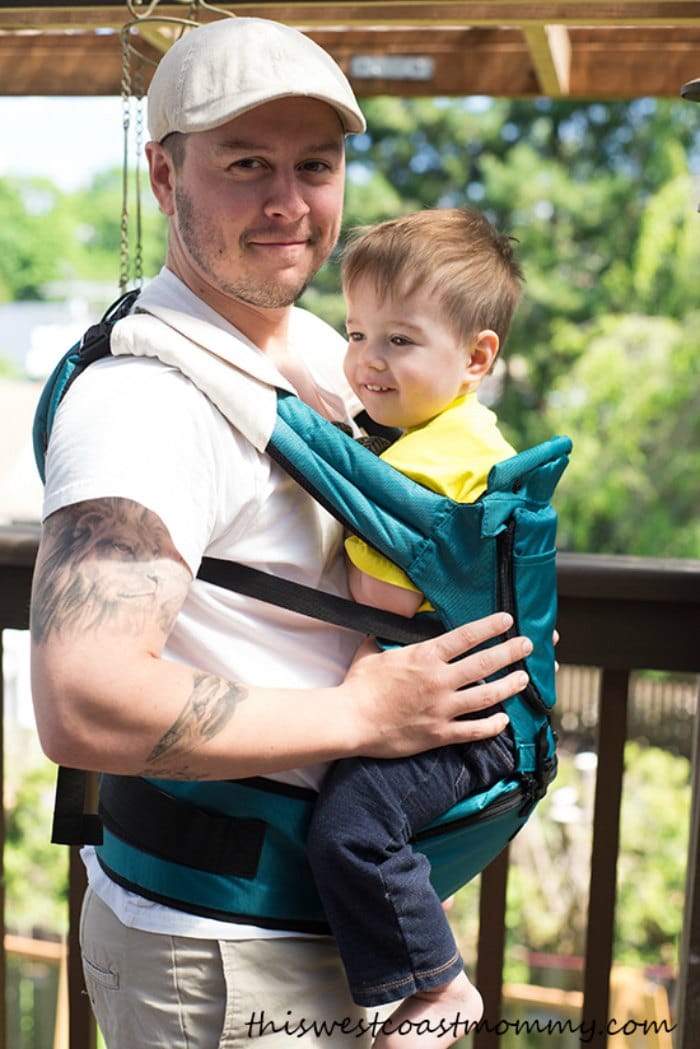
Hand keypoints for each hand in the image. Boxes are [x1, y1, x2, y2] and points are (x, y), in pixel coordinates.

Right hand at [343, 612, 530, 758]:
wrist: (351, 720)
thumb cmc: (359, 685)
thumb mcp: (373, 650)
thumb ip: (390, 637)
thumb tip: (392, 624)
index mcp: (424, 656)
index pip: (466, 636)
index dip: (490, 626)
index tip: (507, 620)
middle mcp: (439, 680)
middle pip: (485, 663)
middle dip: (510, 652)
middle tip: (527, 646)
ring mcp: (442, 708)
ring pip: (487, 696)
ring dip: (509, 686)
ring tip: (524, 679)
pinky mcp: (439, 733)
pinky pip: (474, 730)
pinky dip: (492, 726)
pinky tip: (504, 720)